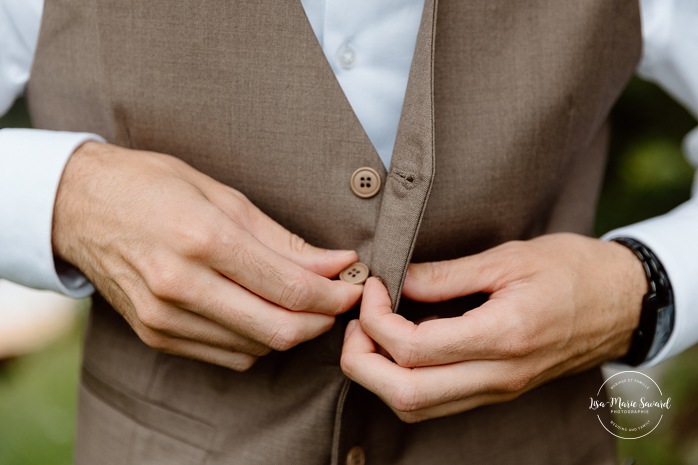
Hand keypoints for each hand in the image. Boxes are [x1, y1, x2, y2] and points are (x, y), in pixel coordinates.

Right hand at [53, 142, 361, 370]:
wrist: (78, 206)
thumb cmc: (153, 186)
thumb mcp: (222, 195)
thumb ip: (282, 238)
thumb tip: (335, 262)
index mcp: (203, 240)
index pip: (290, 287)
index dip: (334, 293)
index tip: (354, 285)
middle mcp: (181, 286)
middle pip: (278, 330)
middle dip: (322, 320)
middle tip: (337, 299)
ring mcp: (164, 317)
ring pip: (256, 348)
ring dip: (292, 330)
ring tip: (303, 302)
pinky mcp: (155, 334)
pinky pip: (227, 355)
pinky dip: (257, 341)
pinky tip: (262, 313)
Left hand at [341, 233, 646, 421]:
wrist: (621, 303)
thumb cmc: (571, 270)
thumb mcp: (508, 258)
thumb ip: (446, 274)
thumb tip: (395, 279)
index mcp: (504, 335)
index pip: (415, 348)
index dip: (376, 319)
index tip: (373, 287)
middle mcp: (499, 374)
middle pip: (406, 393)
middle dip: (362, 361)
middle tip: (355, 322)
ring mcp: (498, 389)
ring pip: (416, 407)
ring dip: (378, 377)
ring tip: (369, 335)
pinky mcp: (497, 391)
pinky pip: (436, 404)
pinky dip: (403, 383)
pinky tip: (396, 350)